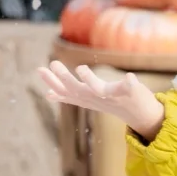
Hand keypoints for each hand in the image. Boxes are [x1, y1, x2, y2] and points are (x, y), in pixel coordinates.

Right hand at [37, 60, 165, 141]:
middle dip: (64, 78)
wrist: (136, 113)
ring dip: (89, 80)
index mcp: (85, 96)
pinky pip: (128, 88)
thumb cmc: (109, 102)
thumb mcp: (85, 98)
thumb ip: (66, 94)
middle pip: (77, 89)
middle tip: (53, 63)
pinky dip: (128, 83)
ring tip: (80, 68)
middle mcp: (96, 98)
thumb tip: (47, 94)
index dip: (52, 81)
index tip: (39, 69)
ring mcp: (113, 96)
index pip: (65, 90)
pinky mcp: (130, 92)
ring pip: (98, 89)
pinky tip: (129, 77)